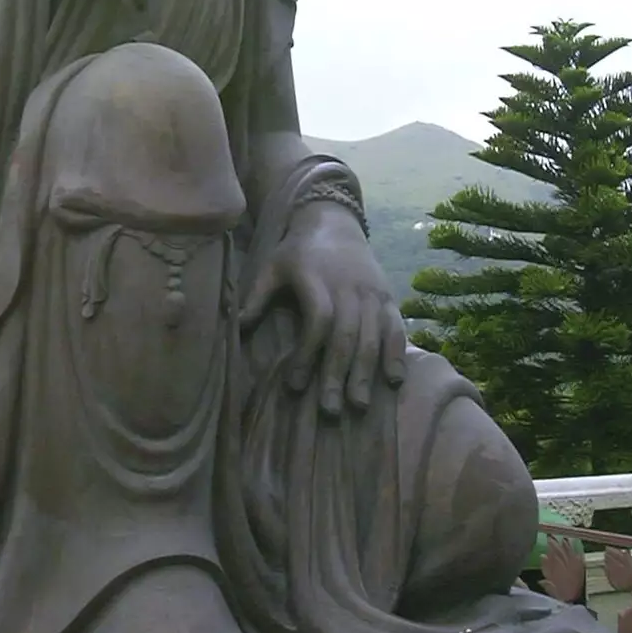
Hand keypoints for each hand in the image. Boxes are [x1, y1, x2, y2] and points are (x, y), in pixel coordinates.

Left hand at [242, 207, 406, 416]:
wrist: (334, 221)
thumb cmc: (297, 251)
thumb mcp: (272, 267)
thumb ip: (256, 298)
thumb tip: (235, 330)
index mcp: (316, 279)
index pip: (318, 320)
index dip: (308, 353)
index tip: (295, 386)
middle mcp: (348, 287)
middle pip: (347, 335)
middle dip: (338, 375)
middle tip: (330, 411)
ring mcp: (372, 293)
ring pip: (372, 336)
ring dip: (366, 372)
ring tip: (359, 406)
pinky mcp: (388, 298)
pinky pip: (396, 328)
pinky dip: (396, 354)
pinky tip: (393, 381)